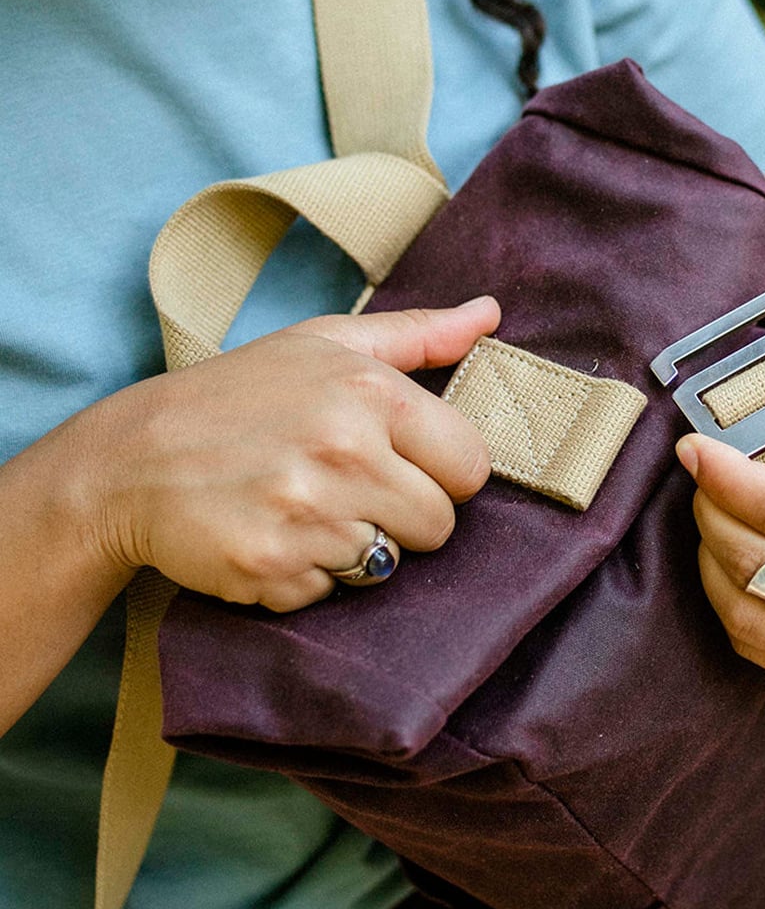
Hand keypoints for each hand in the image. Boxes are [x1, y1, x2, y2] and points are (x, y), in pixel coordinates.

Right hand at [78, 297, 499, 611]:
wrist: (131, 460)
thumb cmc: (238, 394)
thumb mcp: (323, 342)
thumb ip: (417, 333)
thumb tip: (490, 313)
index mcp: (372, 392)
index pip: (470, 463)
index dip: (441, 471)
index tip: (401, 463)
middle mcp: (346, 451)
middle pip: (439, 525)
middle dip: (402, 516)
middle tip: (344, 490)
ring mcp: (309, 514)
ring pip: (389, 565)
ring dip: (352, 548)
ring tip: (301, 509)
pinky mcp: (272, 568)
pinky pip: (331, 595)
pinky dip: (304, 577)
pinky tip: (270, 536)